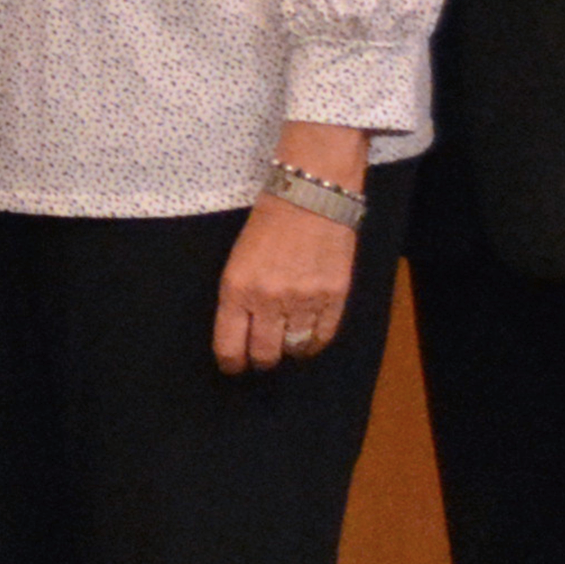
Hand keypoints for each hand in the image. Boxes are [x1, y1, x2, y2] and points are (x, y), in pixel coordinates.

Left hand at [211, 199, 360, 374]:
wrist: (311, 196)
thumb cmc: (267, 226)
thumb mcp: (238, 262)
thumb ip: (240, 298)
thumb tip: (243, 334)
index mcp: (237, 290)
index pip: (230, 346)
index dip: (232, 363)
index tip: (234, 367)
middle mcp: (269, 300)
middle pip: (265, 354)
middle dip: (261, 360)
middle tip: (262, 356)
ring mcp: (304, 300)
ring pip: (295, 349)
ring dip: (289, 351)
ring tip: (288, 343)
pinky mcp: (334, 297)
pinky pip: (323, 336)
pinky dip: (314, 342)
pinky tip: (308, 337)